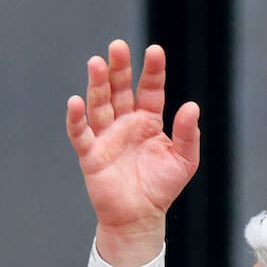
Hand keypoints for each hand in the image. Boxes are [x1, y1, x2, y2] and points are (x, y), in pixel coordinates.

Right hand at [67, 41, 200, 266]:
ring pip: (99, 104)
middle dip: (118, 68)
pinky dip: (76, 119)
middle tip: (117, 47)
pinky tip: (75, 102)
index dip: (152, 70)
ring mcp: (107, 137)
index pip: (150, 89)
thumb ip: (188, 133)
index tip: (154, 51)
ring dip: (96, 84)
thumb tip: (192, 106)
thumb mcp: (184, 160)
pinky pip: (80, 133)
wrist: (140, 219)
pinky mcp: (90, 155)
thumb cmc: (161, 189)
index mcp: (149, 121)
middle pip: (120, 89)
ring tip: (96, 63)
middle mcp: (125, 124)